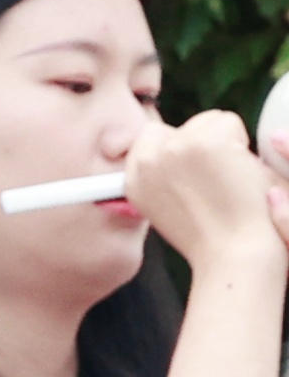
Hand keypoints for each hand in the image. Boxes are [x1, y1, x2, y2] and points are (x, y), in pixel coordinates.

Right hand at [126, 104, 280, 283]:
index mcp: (133, 180)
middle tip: (215, 182)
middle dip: (201, 145)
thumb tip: (168, 151)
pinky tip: (239, 174)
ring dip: (224, 143)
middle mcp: (145, 162)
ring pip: (205, 121)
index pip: (150, 138)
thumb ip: (160, 177)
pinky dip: (242, 144)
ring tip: (229, 179)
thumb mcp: (167, 207)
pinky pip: (228, 122)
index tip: (194, 173)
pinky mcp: (202, 144)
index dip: (179, 151)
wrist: (234, 254)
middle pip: (178, 127)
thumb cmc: (214, 237)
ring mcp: (171, 150)